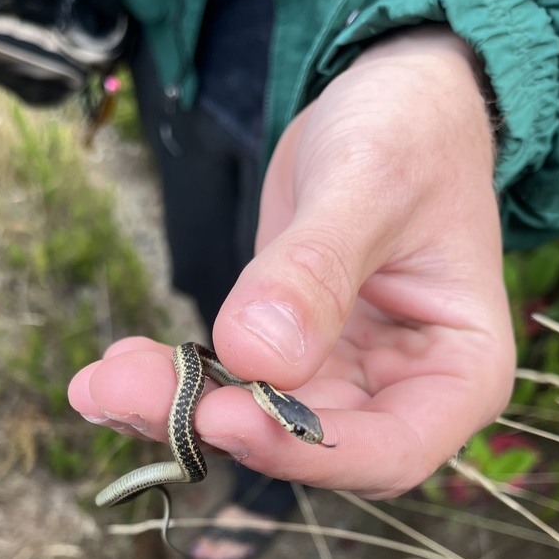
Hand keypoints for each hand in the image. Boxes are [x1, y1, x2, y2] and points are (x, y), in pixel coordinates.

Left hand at [69, 26, 514, 498]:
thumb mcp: (371, 182)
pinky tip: (113, 370)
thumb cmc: (411, 134)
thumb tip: (258, 355)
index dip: (305, 452)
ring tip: (99, 383)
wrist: (390, 107)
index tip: (222, 418)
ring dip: (173, 410)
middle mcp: (400, 396)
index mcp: (459, 373)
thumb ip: (316, 271)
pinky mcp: (291, 363)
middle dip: (210, 425)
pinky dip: (171, 383)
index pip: (391, 451)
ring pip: (254, 424)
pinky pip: (230, 386)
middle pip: (305, 446)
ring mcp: (342, 384)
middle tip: (121, 393)